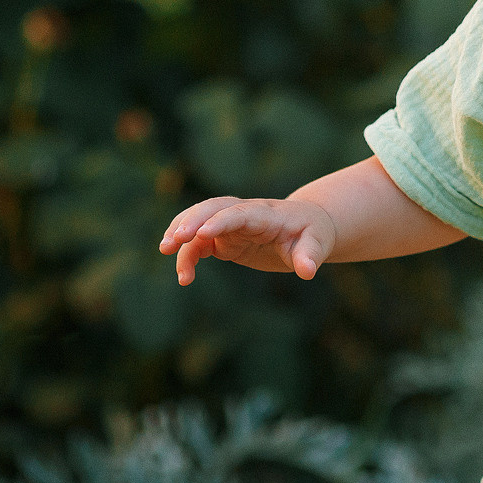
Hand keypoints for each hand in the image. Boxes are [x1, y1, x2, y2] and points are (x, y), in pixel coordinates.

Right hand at [160, 195, 337, 283]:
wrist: (307, 226)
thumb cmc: (312, 234)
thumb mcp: (317, 244)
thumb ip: (310, 255)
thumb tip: (307, 271)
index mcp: (267, 214)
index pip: (241, 212)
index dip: (222, 220)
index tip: (203, 233)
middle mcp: (245, 213)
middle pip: (213, 208)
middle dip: (192, 221)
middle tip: (172, 241)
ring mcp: (231, 223)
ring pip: (200, 219)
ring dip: (181, 231)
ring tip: (165, 250)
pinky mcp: (224, 237)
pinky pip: (199, 241)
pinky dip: (187, 253)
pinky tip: (184, 275)